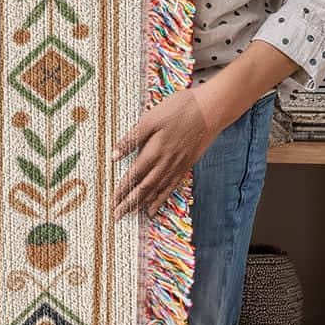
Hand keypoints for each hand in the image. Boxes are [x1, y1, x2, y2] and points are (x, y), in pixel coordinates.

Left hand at [112, 82, 218, 214]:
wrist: (212, 109)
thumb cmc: (180, 109)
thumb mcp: (150, 119)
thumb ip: (131, 139)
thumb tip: (113, 156)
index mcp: (155, 151)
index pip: (134, 176)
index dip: (122, 190)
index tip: (112, 202)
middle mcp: (166, 163)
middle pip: (144, 188)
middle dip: (129, 203)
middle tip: (117, 216)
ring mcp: (178, 165)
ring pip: (158, 190)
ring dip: (144, 203)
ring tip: (133, 215)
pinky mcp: (187, 164)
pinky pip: (172, 186)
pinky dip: (161, 198)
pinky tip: (155, 206)